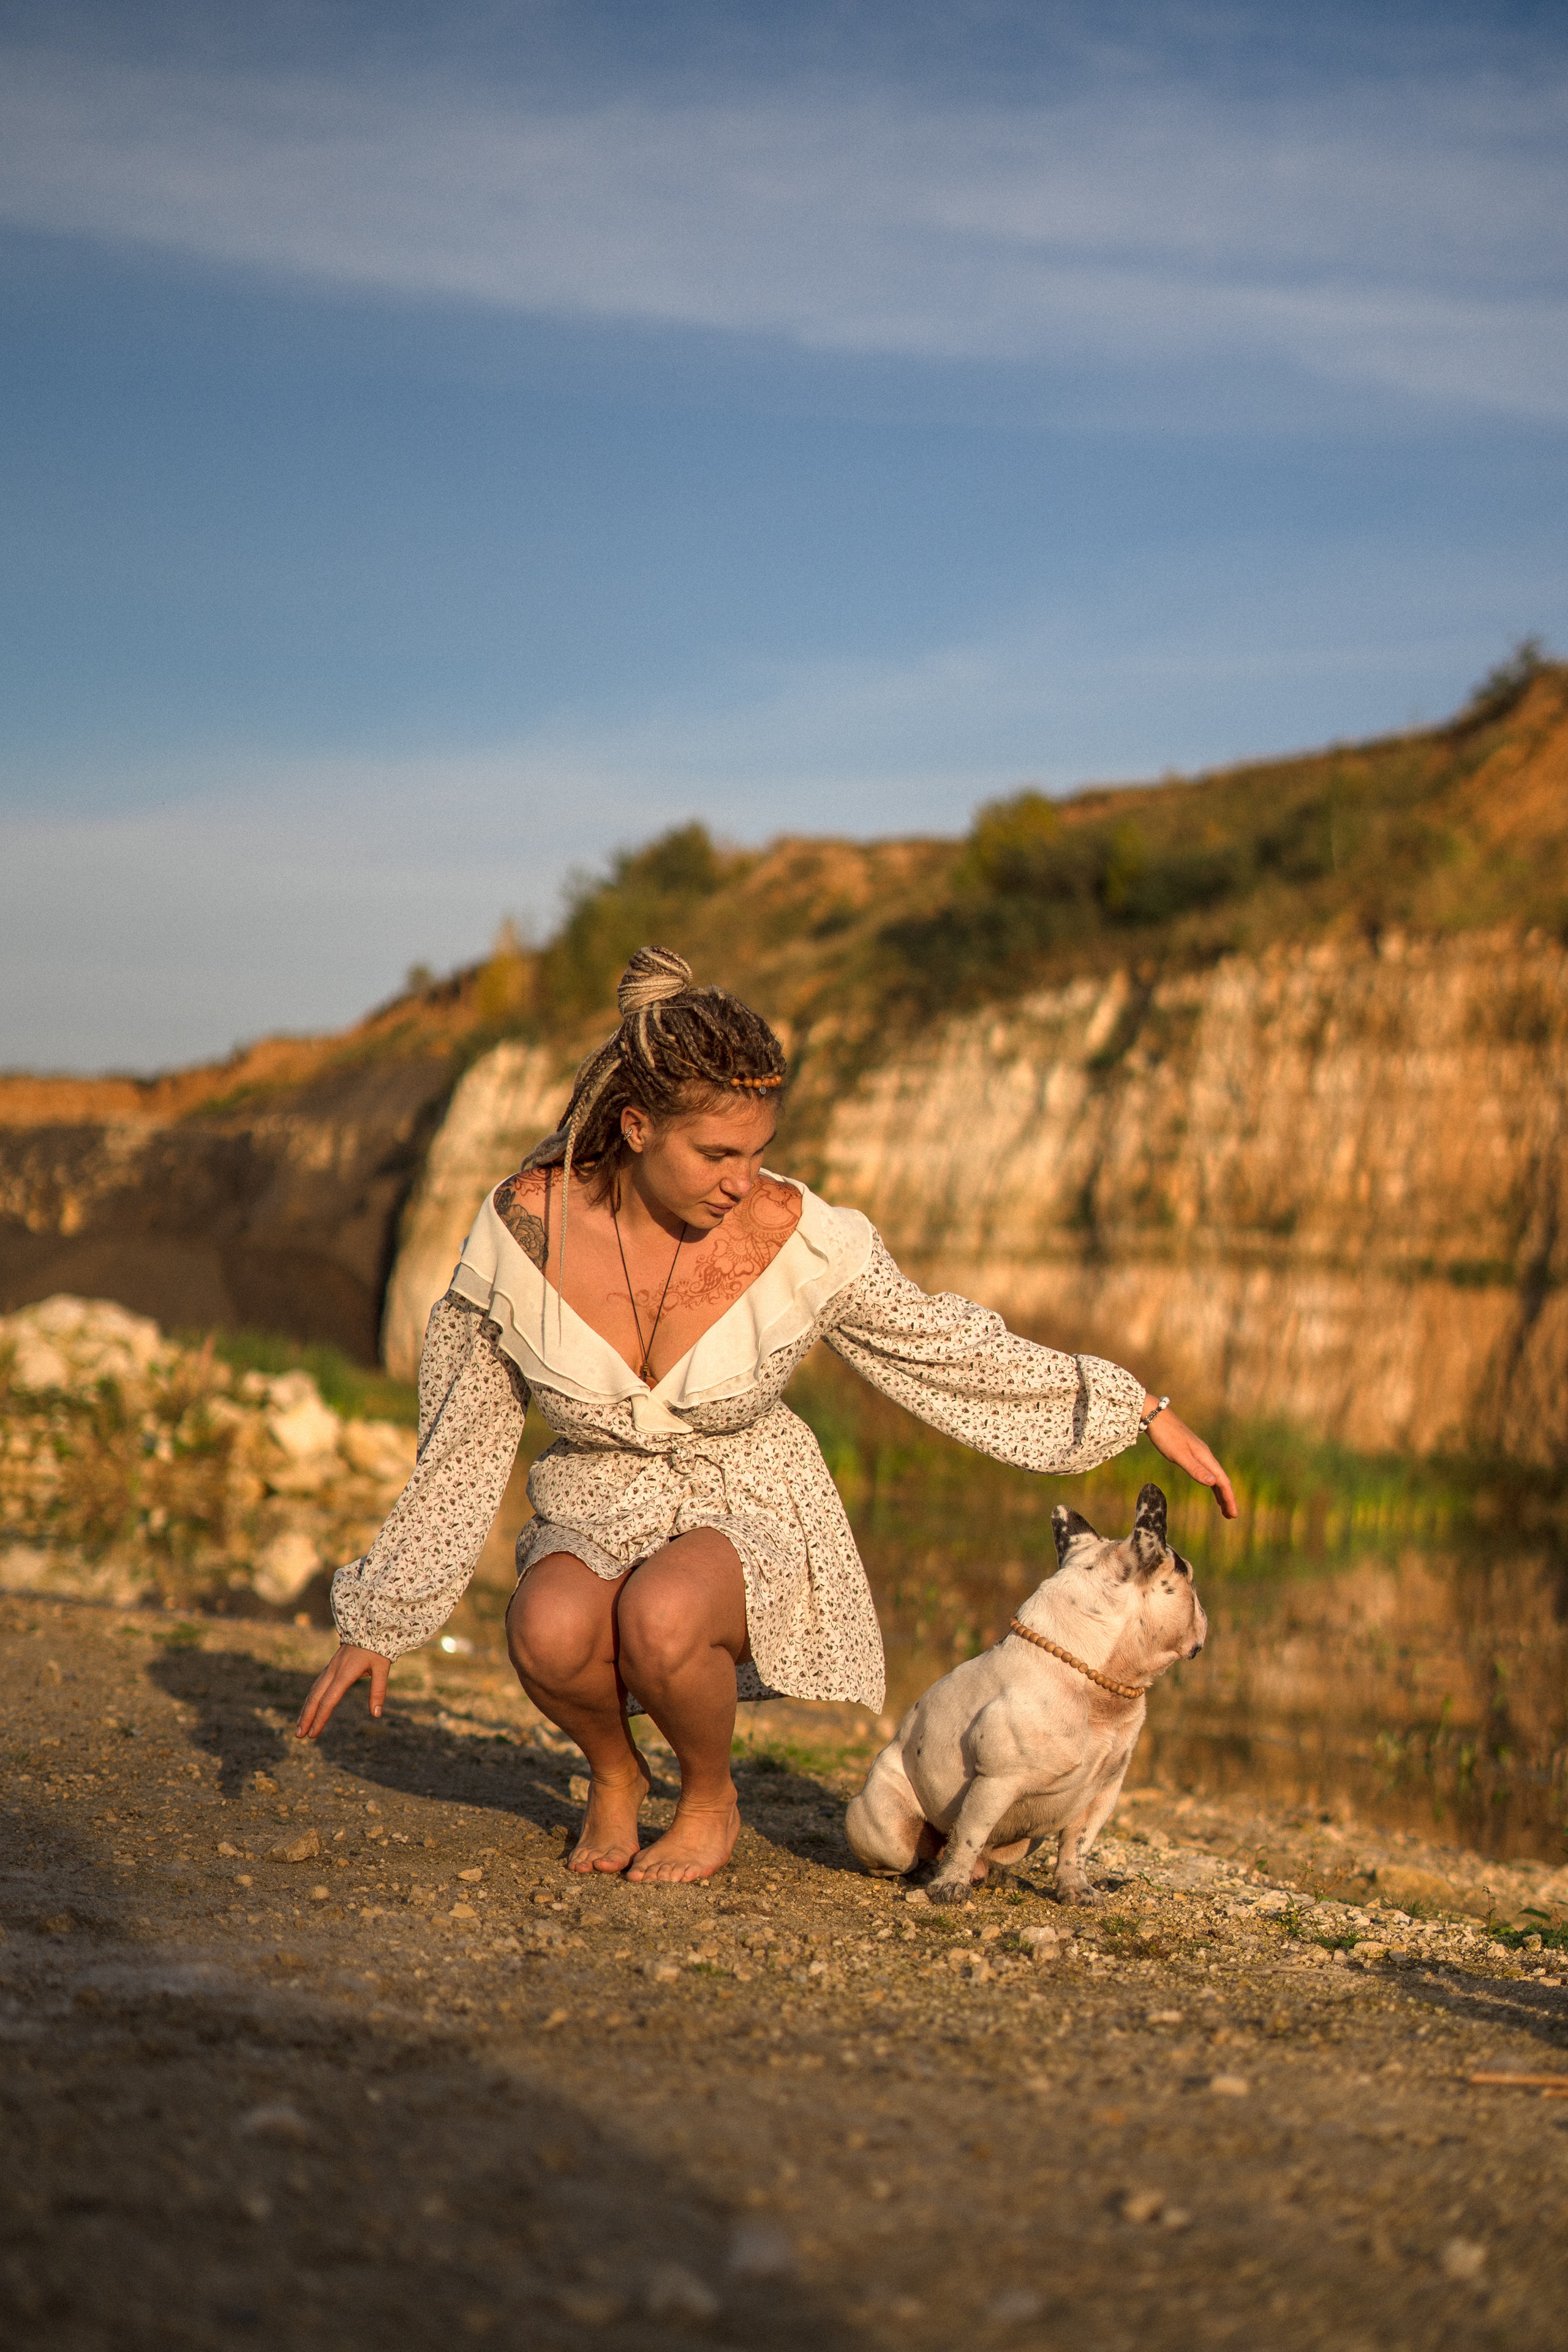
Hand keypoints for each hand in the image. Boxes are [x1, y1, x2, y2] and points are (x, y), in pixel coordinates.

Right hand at [295, 1644, 389, 1740]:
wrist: (368, 1626)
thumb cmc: (377, 1649)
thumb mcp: (382, 1668)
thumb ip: (378, 1691)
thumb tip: (376, 1715)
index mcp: (344, 1674)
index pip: (328, 1700)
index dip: (320, 1718)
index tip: (314, 1734)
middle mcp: (333, 1672)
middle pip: (315, 1697)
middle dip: (306, 1717)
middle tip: (299, 1735)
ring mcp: (330, 1669)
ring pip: (313, 1691)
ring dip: (306, 1710)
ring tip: (299, 1727)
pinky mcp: (330, 1667)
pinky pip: (317, 1686)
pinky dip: (310, 1699)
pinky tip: (308, 1708)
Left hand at [1142, 1403, 1237, 1518]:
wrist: (1155, 1416)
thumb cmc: (1165, 1435)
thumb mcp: (1179, 1455)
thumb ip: (1195, 1469)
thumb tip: (1214, 1483)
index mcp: (1205, 1456)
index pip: (1222, 1481)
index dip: (1229, 1498)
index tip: (1233, 1515)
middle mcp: (1205, 1455)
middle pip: (1221, 1480)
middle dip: (1227, 1498)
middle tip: (1231, 1516)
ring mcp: (1198, 1453)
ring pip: (1214, 1476)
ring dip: (1219, 1492)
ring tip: (1223, 1508)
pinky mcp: (1190, 1452)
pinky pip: (1206, 1471)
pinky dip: (1210, 1483)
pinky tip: (1209, 1486)